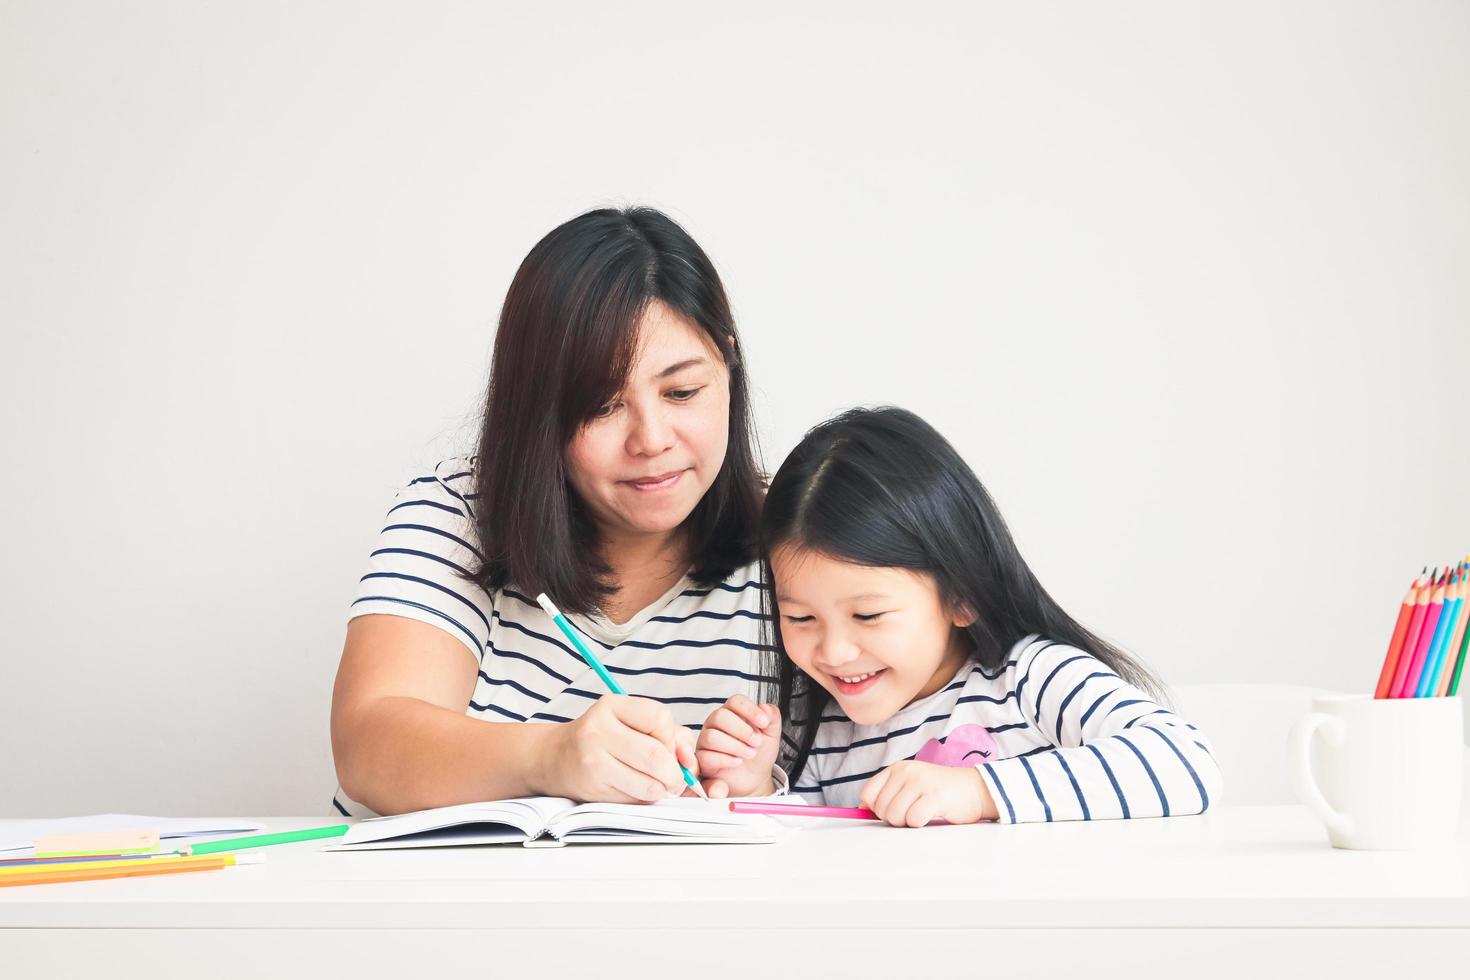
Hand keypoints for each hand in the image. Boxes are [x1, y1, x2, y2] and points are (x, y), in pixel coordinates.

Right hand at [540, 695, 696, 803]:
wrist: (556, 758)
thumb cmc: (604, 738)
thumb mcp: (632, 722)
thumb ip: (670, 734)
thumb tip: (689, 760)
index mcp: (612, 706)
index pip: (660, 718)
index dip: (671, 737)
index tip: (665, 745)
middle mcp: (598, 731)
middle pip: (656, 755)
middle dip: (674, 772)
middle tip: (675, 778)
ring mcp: (593, 761)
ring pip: (648, 784)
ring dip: (662, 789)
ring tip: (658, 785)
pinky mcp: (593, 789)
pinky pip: (635, 799)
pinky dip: (645, 798)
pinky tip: (636, 789)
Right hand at [695, 694, 780, 798]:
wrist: (755, 777)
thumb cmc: (759, 752)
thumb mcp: (771, 734)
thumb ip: (772, 718)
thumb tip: (765, 708)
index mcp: (732, 712)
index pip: (735, 701)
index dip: (750, 710)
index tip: (764, 722)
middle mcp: (716, 723)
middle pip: (720, 716)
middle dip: (743, 730)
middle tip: (757, 742)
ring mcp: (706, 740)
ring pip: (712, 737)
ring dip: (735, 746)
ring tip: (750, 753)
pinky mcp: (703, 759)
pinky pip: (707, 756)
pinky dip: (726, 759)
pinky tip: (738, 761)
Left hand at [859, 761, 996, 826]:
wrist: (974, 789)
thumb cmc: (939, 792)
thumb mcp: (910, 786)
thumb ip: (888, 794)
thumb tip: (862, 809)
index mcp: (897, 768)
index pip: (868, 794)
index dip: (875, 809)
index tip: (891, 810)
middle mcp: (906, 771)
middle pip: (880, 809)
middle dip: (895, 818)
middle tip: (913, 811)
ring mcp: (920, 782)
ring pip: (894, 816)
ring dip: (907, 822)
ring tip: (923, 811)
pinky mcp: (934, 795)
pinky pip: (913, 820)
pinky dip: (920, 823)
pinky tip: (931, 814)